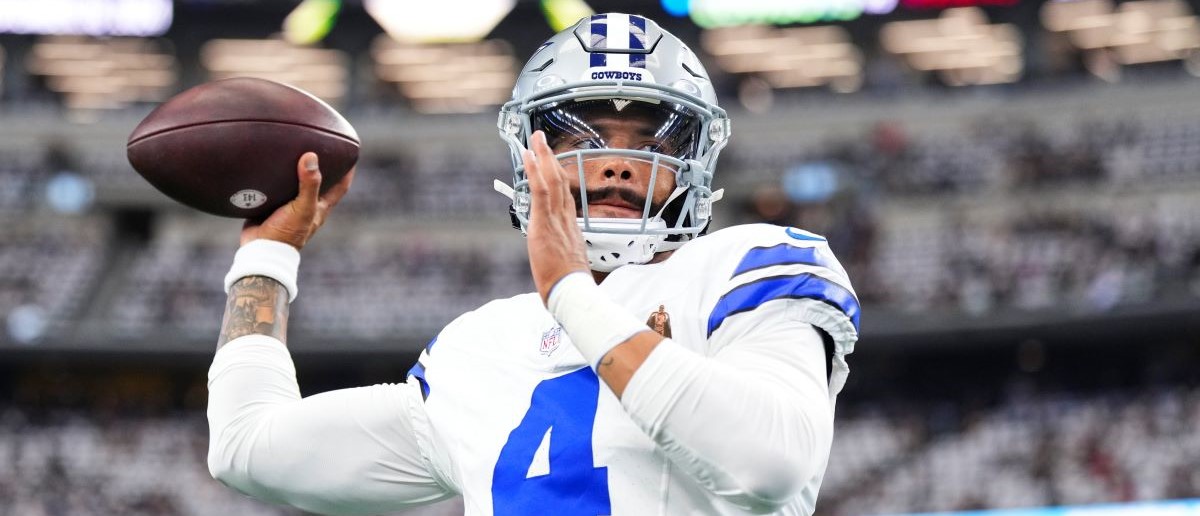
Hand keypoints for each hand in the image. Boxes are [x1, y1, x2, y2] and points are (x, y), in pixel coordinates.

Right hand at [240, 152, 354, 249]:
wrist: (260, 249)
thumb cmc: (286, 232)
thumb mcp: (302, 207)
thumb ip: (309, 184)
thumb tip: (311, 156)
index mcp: (320, 207)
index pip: (341, 186)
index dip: (348, 170)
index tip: (351, 152)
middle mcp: (307, 206)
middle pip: (320, 182)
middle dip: (322, 166)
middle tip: (320, 145)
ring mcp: (289, 206)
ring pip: (297, 184)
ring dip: (297, 170)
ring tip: (294, 149)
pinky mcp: (271, 205)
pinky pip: (276, 187)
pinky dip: (277, 176)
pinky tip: (271, 163)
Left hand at [523, 130, 589, 303]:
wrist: (572, 292)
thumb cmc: (569, 286)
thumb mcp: (566, 266)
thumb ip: (561, 255)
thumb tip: (555, 258)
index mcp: (571, 228)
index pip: (565, 196)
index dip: (557, 178)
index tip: (552, 164)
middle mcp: (566, 218)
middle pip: (560, 181)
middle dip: (550, 159)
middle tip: (543, 140)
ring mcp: (556, 219)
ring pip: (552, 180)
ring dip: (543, 156)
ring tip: (536, 138)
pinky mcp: (544, 222)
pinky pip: (541, 190)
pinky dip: (535, 171)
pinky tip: (529, 156)